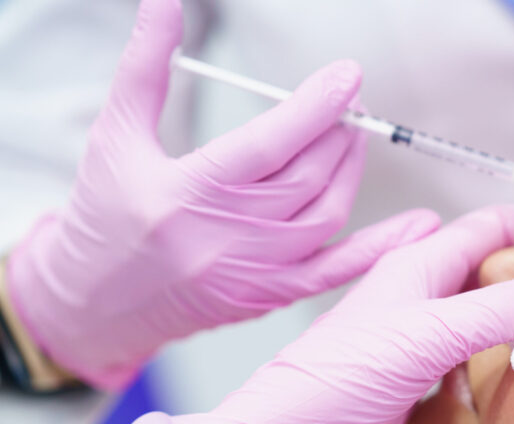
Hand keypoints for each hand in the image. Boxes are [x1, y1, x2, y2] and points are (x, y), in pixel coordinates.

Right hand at [5, 0, 436, 388]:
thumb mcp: (115, 135)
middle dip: (336, 132)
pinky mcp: (269, 297)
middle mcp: (225, 239)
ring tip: (352, 137)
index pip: (267, 145)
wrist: (94, 304)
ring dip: (350, 171)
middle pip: (305, 177)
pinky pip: (335, 272)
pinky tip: (418, 226)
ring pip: (325, 216)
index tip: (348, 76)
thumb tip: (163, 1)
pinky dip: (379, 248)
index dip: (314, 108)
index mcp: (186, 195)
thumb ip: (146, 67)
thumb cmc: (104, 216)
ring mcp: (252, 273)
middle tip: (347, 100)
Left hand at [113, 205, 513, 423]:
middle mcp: (419, 295)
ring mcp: (417, 338)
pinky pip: (474, 354)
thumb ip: (495, 311)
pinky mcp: (415, 378)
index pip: (492, 227)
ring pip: (487, 312)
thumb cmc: (331, 385)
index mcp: (417, 267)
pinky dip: (506, 354)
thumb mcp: (421, 339)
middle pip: (494, 267)